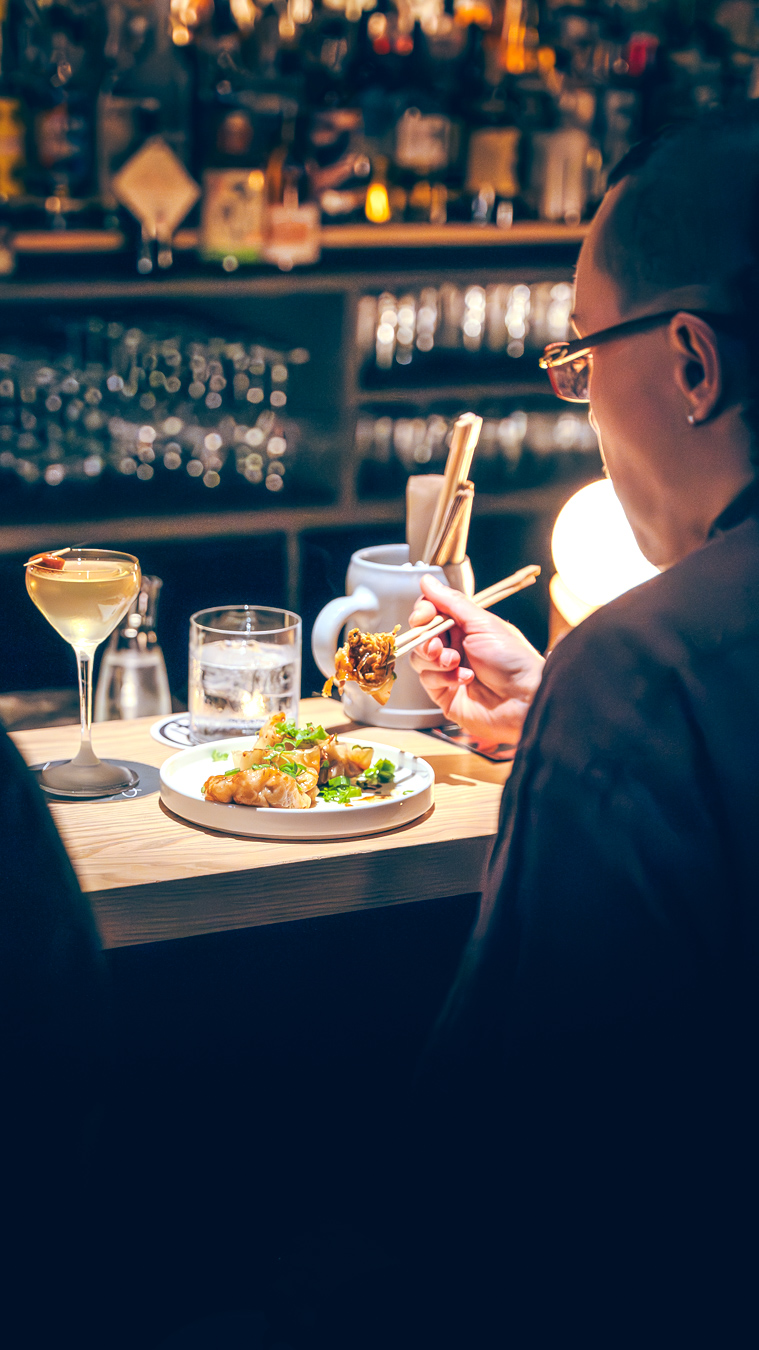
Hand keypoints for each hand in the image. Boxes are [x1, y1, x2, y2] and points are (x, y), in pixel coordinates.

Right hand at [408, 574, 544, 746]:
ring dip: (435, 659)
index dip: (423, 612)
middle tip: (439, 646)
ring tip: (456, 663)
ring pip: (419, 658)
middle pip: (421, 635)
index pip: (431, 611)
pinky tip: (464, 679)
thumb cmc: (513, 659)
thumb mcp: (482, 624)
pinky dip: (442, 678)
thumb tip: (427, 581)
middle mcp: (455, 645)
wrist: (524, 699)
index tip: (422, 617)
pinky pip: (427, 680)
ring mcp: (447, 670)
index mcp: (465, 626)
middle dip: (427, 639)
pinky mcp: (444, 693)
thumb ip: (451, 602)